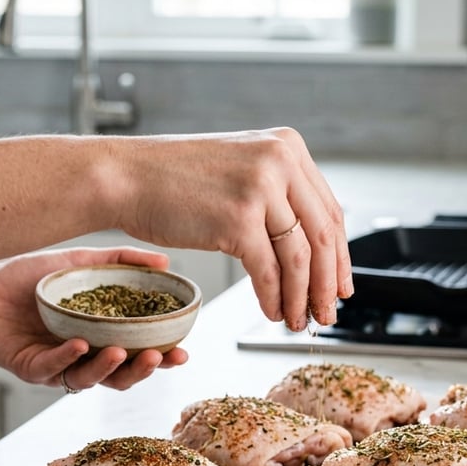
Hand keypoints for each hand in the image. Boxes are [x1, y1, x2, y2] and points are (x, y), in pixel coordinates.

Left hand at [0, 246, 188, 392]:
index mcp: (101, 337)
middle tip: (158, 357)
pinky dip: (66, 359)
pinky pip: (52, 370)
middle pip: (120, 376)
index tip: (182, 352)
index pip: (139, 353)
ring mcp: (56, 367)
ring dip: (108, 368)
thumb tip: (165, 261)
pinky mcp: (28, 369)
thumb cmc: (29, 275)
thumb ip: (121, 261)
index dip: (162, 358)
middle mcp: (83, 357)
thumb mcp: (81, 261)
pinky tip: (78, 344)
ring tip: (120, 351)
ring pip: (89, 379)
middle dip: (142, 370)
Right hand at [111, 127, 352, 330]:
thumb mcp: (240, 170)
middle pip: (323, 236)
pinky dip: (274, 298)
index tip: (342, 284)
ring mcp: (260, 189)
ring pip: (300, 258)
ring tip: (298, 319)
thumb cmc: (173, 179)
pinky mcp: (238, 219)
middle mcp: (280, 161)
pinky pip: (269, 271)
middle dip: (328, 283)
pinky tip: (272, 311)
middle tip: (327, 311)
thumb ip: (278, 195)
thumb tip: (311, 246)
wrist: (124, 176)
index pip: (329, 210)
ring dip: (302, 297)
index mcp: (287, 146)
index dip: (340, 255)